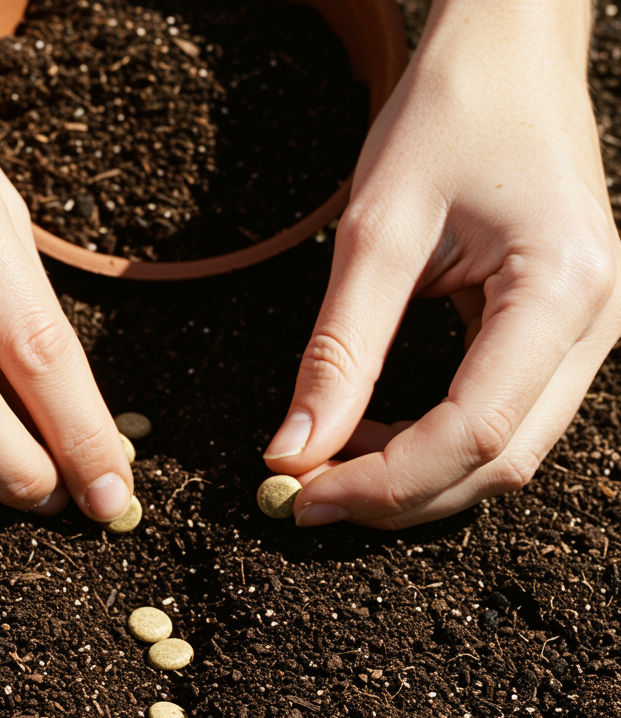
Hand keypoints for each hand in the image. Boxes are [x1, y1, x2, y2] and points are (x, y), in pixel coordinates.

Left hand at [264, 0, 620, 528]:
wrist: (507, 55)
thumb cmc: (448, 117)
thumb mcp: (376, 232)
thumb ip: (337, 351)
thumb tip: (293, 450)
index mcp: (562, 289)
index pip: (476, 434)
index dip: (385, 482)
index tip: (303, 496)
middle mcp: (595, 325)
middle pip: (499, 463)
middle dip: (397, 496)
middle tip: (307, 496)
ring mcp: (585, 335)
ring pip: (504, 455)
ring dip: (413, 479)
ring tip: (329, 466)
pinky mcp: (556, 336)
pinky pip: (500, 421)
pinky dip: (431, 447)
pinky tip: (371, 433)